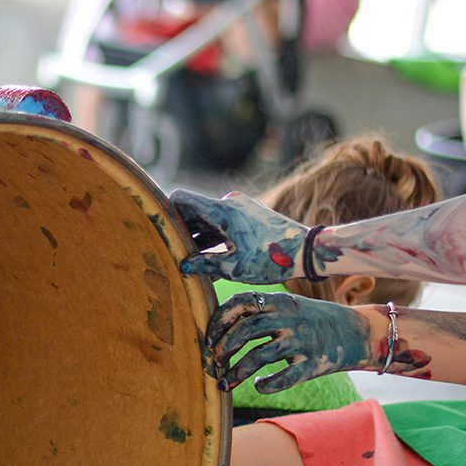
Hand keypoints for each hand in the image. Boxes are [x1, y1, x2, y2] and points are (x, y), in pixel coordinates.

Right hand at [171, 189, 322, 283]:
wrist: (307, 250)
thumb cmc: (270, 260)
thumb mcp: (232, 267)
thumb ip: (203, 264)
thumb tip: (181, 265)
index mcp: (221, 211)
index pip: (181, 198)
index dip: (166, 211)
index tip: (158, 229)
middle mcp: (228, 203)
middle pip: (192, 209)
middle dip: (180, 227)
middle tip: (170, 249)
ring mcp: (240, 206)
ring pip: (207, 216)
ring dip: (196, 234)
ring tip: (189, 257)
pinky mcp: (248, 213)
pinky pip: (221, 220)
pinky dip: (212, 234)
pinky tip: (209, 255)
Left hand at [205, 291, 375, 391]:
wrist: (357, 331)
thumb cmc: (309, 321)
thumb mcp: (286, 306)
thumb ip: (257, 312)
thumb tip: (214, 327)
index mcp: (279, 302)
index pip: (241, 303)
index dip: (219, 321)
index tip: (207, 340)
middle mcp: (290, 318)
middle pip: (247, 330)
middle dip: (224, 348)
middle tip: (213, 363)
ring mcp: (303, 340)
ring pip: (261, 356)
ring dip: (238, 372)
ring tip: (225, 383)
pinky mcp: (315, 363)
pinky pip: (284, 378)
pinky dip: (266, 385)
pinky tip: (258, 385)